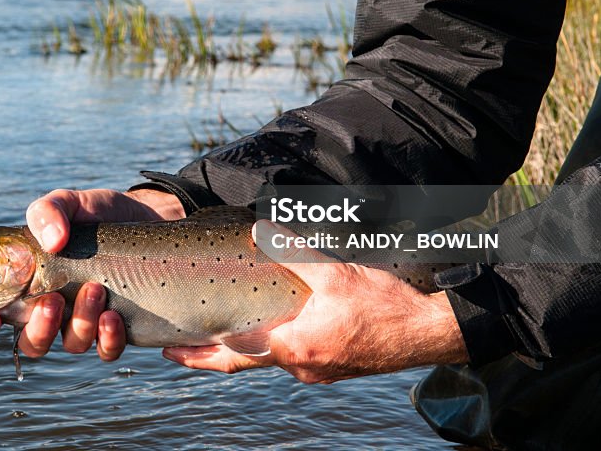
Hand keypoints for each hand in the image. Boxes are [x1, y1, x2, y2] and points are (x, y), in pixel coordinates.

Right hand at [0, 187, 185, 360]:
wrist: (145, 215)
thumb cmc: (95, 212)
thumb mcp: (67, 201)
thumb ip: (47, 211)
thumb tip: (53, 242)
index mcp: (25, 283)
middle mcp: (50, 309)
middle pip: (31, 342)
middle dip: (38, 328)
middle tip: (51, 300)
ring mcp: (83, 321)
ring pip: (71, 345)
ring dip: (79, 323)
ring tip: (94, 289)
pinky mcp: (116, 328)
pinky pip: (106, 350)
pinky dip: (107, 339)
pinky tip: (112, 315)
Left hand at [163, 220, 468, 382]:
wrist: (429, 332)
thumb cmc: (386, 307)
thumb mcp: (334, 273)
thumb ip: (291, 252)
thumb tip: (259, 229)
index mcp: (294, 348)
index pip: (233, 355)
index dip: (199, 355)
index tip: (170, 351)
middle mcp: (302, 367)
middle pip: (245, 363)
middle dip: (210, 356)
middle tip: (178, 351)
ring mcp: (319, 372)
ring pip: (270, 360)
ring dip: (244, 348)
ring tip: (220, 332)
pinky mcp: (334, 367)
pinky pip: (293, 358)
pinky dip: (273, 346)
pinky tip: (274, 329)